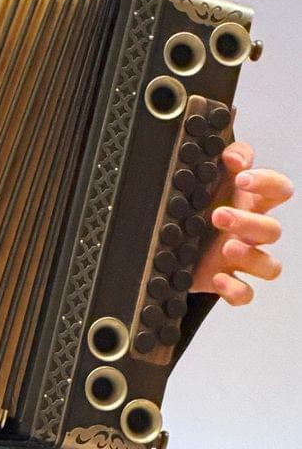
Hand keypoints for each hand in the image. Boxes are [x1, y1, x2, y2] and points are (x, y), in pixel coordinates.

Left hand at [191, 139, 292, 304]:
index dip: (267, 182)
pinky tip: (219, 279)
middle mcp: (250, 231)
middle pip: (273, 229)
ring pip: (269, 265)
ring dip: (251, 257)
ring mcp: (242, 258)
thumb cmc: (196, 204)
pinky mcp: (228, 281)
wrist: (169, 239)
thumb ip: (226, 158)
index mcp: (249, 202)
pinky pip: (246, 293)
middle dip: (248, 222)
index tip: (242, 178)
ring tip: (226, 248)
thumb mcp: (208, 175)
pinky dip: (236, 290)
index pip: (278, 189)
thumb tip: (235, 154)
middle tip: (218, 215)